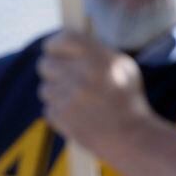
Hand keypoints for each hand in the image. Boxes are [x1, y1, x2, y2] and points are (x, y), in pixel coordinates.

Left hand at [37, 30, 155, 156]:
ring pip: (45, 87)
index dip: (55, 43)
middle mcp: (82, 75)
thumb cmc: (128, 99)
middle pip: (45, 63)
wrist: (130, 137)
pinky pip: (48, 107)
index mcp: (100, 59)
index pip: (63, 38)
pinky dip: (60, 110)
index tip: (55, 48)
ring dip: (57, 91)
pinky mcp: (60, 116)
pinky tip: (79, 114)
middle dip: (54, 69)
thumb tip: (68, 42)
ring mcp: (69, 97)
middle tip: (69, 76)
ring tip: (80, 100)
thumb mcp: (124, 67)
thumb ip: (97, 52)